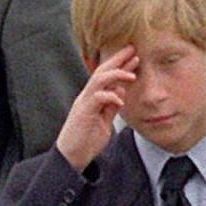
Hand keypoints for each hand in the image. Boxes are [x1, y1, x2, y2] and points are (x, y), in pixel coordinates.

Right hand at [55, 46, 138, 170]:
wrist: (71, 156)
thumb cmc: (86, 141)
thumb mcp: (104, 123)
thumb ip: (111, 107)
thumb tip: (121, 92)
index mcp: (93, 98)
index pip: (107, 77)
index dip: (120, 66)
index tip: (134, 57)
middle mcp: (87, 96)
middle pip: (102, 71)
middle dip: (118, 60)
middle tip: (132, 50)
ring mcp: (84, 103)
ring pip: (98, 80)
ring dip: (116, 74)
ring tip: (131, 74)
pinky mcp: (83, 112)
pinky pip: (97, 98)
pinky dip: (110, 95)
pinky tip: (120, 98)